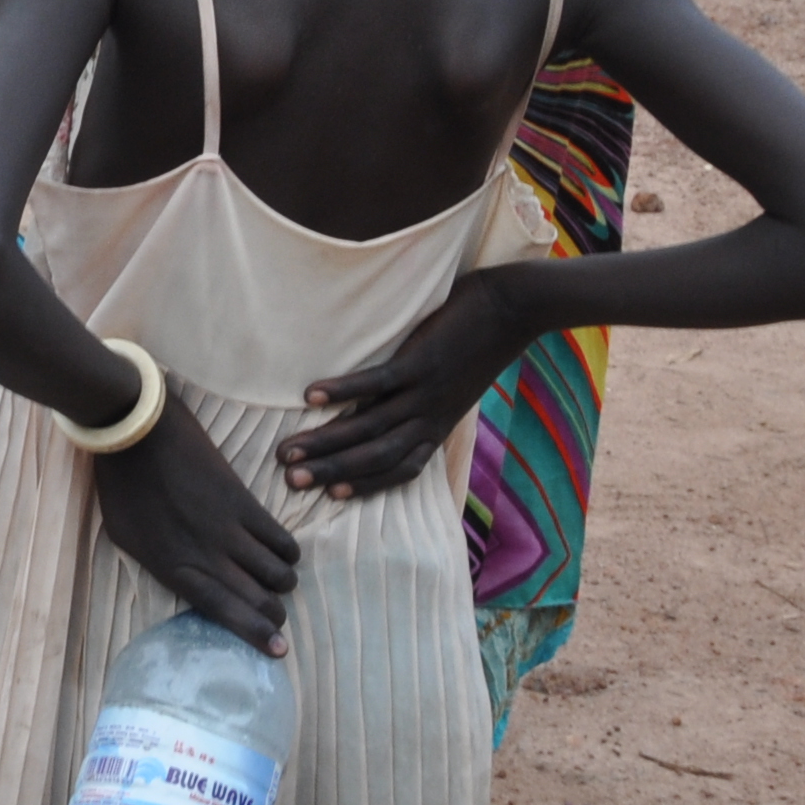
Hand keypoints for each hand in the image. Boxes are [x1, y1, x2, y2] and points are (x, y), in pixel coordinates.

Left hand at [90, 402, 299, 652]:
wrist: (134, 429)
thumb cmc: (120, 484)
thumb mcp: (126, 537)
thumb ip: (160, 563)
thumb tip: (190, 581)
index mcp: (171, 567)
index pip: (223, 610)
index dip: (254, 633)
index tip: (278, 650)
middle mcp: (205, 554)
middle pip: (256, 597)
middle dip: (273, 614)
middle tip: (277, 618)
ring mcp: (227, 528)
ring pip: (275, 571)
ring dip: (283, 583)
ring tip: (278, 582)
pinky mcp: (242, 501)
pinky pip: (279, 537)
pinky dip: (287, 552)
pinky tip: (284, 553)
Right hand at [279, 273, 529, 501]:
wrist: (515, 310)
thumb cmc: (480, 343)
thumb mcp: (455, 385)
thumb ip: (424, 400)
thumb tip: (388, 403)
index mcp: (437, 426)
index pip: (398, 470)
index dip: (364, 485)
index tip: (329, 494)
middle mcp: (429, 417)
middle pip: (375, 456)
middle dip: (330, 471)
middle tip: (289, 480)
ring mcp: (425, 392)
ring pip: (370, 428)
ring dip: (326, 441)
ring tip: (289, 449)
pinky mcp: (421, 362)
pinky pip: (376, 383)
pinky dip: (342, 392)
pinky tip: (311, 395)